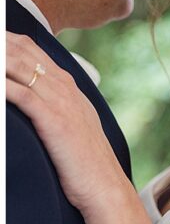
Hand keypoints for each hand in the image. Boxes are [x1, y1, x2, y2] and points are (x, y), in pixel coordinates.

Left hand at [6, 32, 130, 215]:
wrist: (105, 186)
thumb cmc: (85, 162)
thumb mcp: (71, 126)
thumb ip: (54, 106)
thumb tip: (31, 100)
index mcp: (69, 86)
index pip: (31, 49)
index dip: (5, 37)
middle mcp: (65, 88)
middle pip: (21, 51)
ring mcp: (60, 102)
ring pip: (18, 66)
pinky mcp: (53, 120)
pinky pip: (20, 94)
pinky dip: (1, 83)